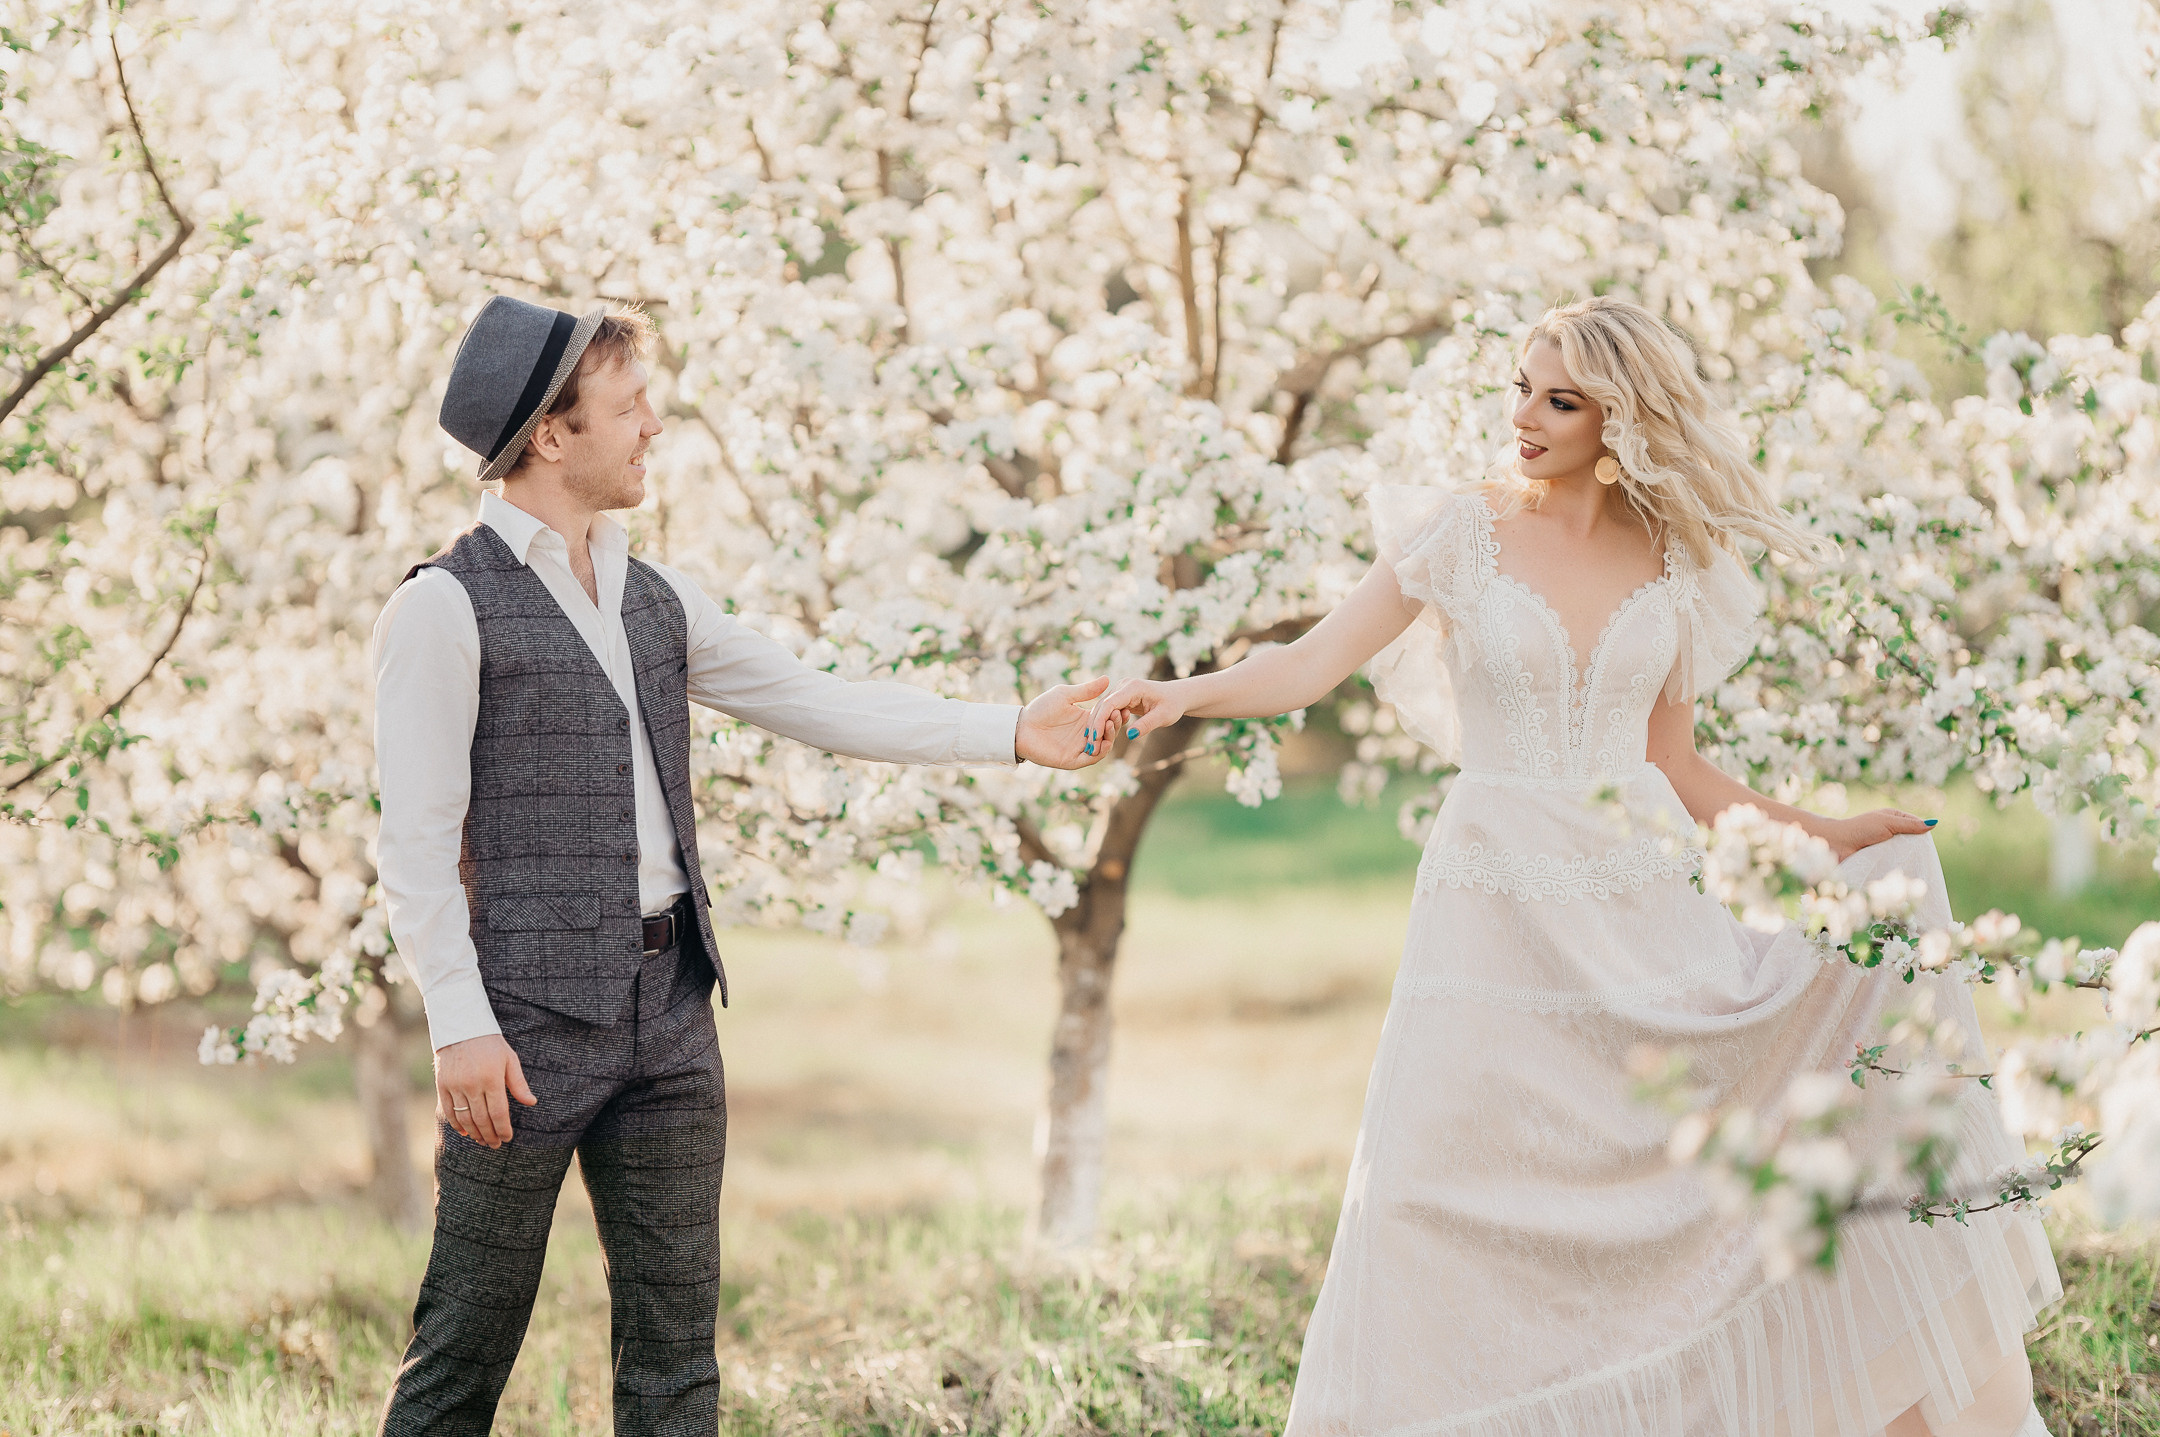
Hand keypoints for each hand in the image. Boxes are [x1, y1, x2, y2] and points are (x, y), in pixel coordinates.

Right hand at [434, 1032, 537, 1147]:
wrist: (460, 1027)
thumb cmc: (490, 1043)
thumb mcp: (509, 1059)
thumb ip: (518, 1083)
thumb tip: (531, 1102)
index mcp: (492, 1078)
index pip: (498, 1113)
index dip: (503, 1129)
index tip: (507, 1138)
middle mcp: (472, 1084)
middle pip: (482, 1119)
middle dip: (490, 1135)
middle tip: (495, 1145)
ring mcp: (455, 1086)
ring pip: (465, 1118)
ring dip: (475, 1133)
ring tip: (483, 1140)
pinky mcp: (442, 1085)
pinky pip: (448, 1111)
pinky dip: (457, 1124)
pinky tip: (466, 1132)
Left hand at [1016, 676, 1111, 767]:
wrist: (1022, 727)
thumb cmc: (1040, 708)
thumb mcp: (1065, 695)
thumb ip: (1086, 690)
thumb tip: (1107, 678)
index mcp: (1086, 719)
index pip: (1107, 718)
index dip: (1116, 713)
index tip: (1123, 705)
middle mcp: (1086, 735)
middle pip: (1109, 732)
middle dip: (1115, 724)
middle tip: (1118, 714)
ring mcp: (1080, 748)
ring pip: (1103, 746)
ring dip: (1110, 737)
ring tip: (1110, 724)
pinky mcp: (1073, 760)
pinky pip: (1092, 758)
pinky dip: (1100, 751)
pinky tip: (1103, 741)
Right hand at [1086, 678, 1188, 749]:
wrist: (1176, 696)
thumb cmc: (1172, 705)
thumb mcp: (1163, 717)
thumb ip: (1146, 725)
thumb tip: (1130, 735)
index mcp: (1133, 687)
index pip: (1109, 703)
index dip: (1100, 721)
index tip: (1095, 737)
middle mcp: (1123, 685)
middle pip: (1102, 706)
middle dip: (1094, 726)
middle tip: (1090, 746)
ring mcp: (1120, 690)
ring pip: (1101, 709)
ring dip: (1096, 726)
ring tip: (1091, 745)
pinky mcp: (1120, 697)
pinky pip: (1107, 711)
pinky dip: (1102, 724)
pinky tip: (1098, 738)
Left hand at [1816, 808, 1933, 860]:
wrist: (1836, 844)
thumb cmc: (1860, 829)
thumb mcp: (1887, 823)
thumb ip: (1909, 825)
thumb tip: (1934, 824)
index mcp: (1894, 818)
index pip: (1917, 825)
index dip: (1923, 834)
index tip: (1930, 846)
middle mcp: (1891, 831)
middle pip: (1912, 841)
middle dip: (1917, 850)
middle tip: (1926, 861)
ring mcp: (1885, 847)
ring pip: (1904, 854)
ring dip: (1907, 860)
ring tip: (1916, 869)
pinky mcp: (1879, 859)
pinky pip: (1894, 864)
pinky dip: (1898, 867)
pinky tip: (1906, 874)